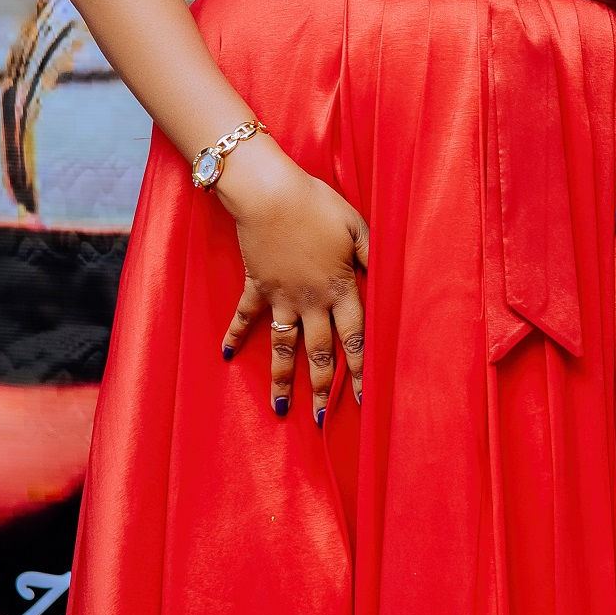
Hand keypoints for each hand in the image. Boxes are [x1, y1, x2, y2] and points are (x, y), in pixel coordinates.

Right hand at [216, 141, 369, 421]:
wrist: (269, 195)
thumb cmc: (317, 205)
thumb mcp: (357, 227)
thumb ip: (373, 256)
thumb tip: (388, 279)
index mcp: (341, 289)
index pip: (355, 339)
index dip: (360, 370)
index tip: (363, 399)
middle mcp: (312, 301)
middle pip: (319, 353)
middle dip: (322, 388)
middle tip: (320, 419)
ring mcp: (281, 297)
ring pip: (283, 346)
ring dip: (281, 378)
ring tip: (281, 408)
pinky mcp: (257, 285)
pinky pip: (244, 315)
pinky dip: (234, 334)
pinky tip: (227, 355)